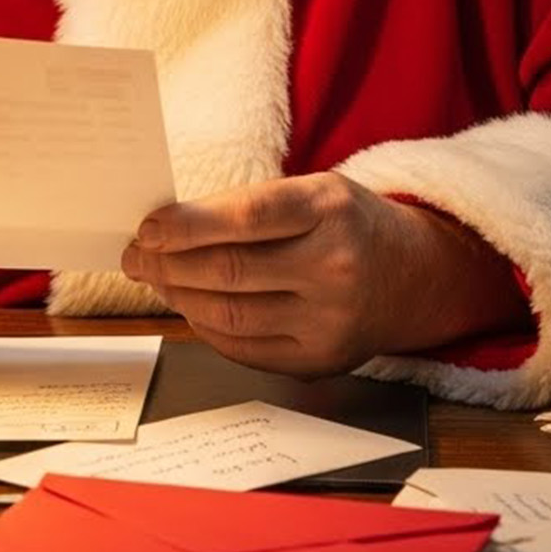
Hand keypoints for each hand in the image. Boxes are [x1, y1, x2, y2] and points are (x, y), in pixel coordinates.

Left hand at [121, 173, 525, 376]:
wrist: (416, 277)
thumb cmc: (349, 224)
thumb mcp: (315, 191)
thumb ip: (251, 206)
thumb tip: (170, 227)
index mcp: (331, 209)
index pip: (248, 217)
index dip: (189, 224)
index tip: (148, 227)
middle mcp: (335, 267)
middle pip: (230, 271)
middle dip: (168, 264)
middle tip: (134, 255)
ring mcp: (331, 321)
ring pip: (230, 315)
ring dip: (179, 296)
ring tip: (155, 278)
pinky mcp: (322, 360)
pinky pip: (245, 349)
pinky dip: (207, 328)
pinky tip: (191, 306)